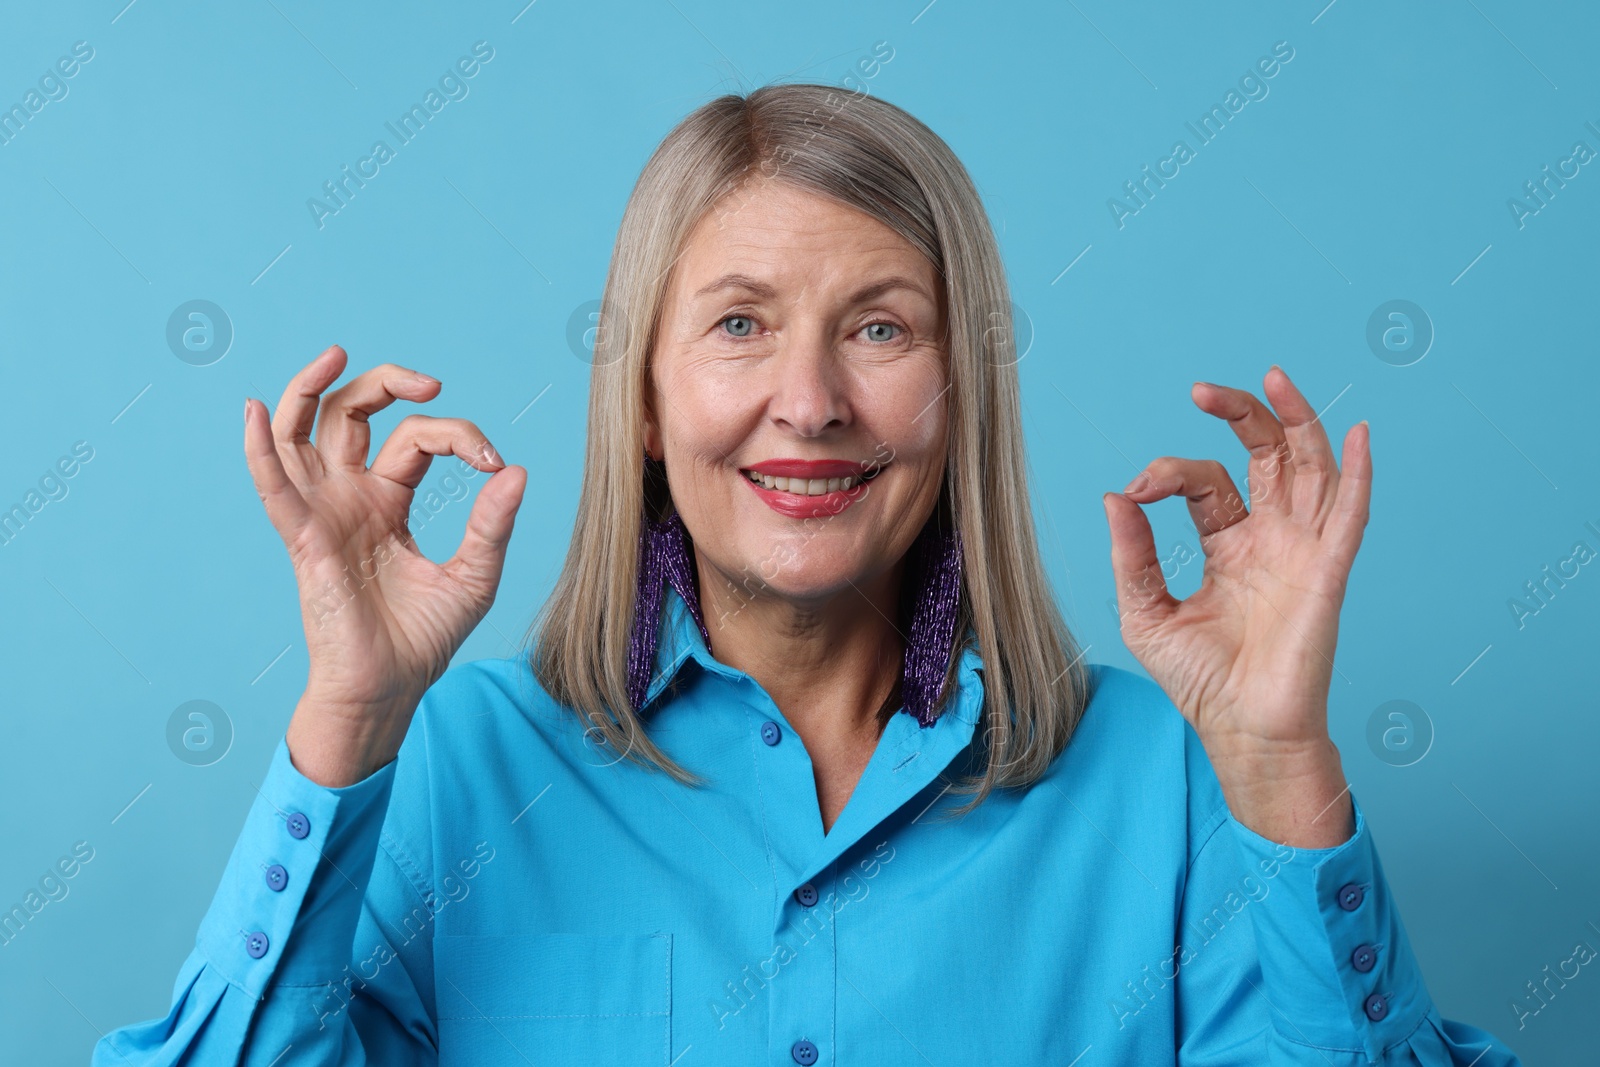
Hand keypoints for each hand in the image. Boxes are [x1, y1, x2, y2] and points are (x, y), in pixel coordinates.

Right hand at [243, 345, 526, 785]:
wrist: (391, 689)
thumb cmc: (424, 638)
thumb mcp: (473, 575)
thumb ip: (492, 524)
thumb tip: (516, 472)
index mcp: (388, 501)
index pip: (415, 440)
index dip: (456, 436)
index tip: (492, 462)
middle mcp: (349, 498)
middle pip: (350, 415)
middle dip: (385, 384)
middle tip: (429, 383)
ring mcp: (322, 514)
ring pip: (300, 433)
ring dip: (310, 388)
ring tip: (336, 352)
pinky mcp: (304, 538)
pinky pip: (273, 487)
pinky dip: (260, 447)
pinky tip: (258, 411)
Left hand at [1101, 366, 1369, 845]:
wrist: (1240, 732)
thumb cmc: (1201, 682)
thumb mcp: (1146, 613)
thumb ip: (1132, 556)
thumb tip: (1114, 498)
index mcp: (1228, 545)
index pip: (1205, 484)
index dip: (1168, 474)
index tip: (1135, 491)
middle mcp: (1269, 539)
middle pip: (1265, 456)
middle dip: (1239, 416)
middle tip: (1201, 391)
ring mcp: (1301, 551)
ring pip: (1310, 467)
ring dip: (1297, 419)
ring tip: (1275, 377)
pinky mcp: (1326, 573)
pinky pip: (1349, 514)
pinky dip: (1357, 472)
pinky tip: (1357, 433)